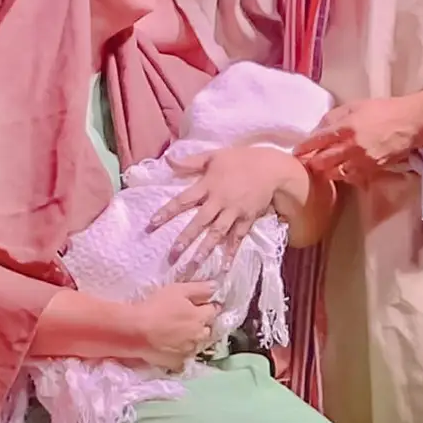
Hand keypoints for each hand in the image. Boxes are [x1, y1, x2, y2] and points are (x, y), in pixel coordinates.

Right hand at [132, 281, 220, 371]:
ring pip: (196, 345)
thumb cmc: (157, 306)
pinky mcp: (176, 363)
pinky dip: (181, 353)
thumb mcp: (179, 290)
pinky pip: (184, 358)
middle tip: (191, 320)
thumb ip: (200, 289)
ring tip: (181, 335)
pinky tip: (173, 348)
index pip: (213, 311)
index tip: (203, 305)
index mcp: (201, 317)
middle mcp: (199, 336)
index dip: (208, 306)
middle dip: (203, 325)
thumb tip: (215, 288)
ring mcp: (188, 352)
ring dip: (193, 339)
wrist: (135, 332)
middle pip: (207, 330)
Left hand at [148, 148, 297, 275]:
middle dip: (186, 238)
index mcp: (208, 185)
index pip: (183, 200)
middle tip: (172, 255)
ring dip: (205, 249)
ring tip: (194, 265)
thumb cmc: (239, 159)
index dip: (167, 211)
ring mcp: (234, 211)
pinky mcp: (247, 218)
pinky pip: (238, 237)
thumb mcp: (213, 156)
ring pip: (217, 233)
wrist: (270, 167)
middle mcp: (220, 200)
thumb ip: (190, 161)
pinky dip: (232, 252)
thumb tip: (168, 159)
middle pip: (199, 221)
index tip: (152, 223)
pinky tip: (225, 266)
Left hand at [295, 97, 419, 182]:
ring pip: (334, 173)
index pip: (316, 140)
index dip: (303, 147)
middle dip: (311, 163)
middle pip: (321, 161)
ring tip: (320, 168)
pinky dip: (342, 174)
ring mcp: (361, 161)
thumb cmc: (382, 110)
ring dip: (325, 171)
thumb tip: (317, 130)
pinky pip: (350, 177)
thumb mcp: (354, 105)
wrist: (409, 122)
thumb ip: (333, 117)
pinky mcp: (371, 170)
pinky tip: (340, 170)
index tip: (297, 151)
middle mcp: (351, 146)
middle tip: (305, 162)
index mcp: (345, 127)